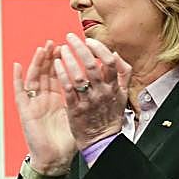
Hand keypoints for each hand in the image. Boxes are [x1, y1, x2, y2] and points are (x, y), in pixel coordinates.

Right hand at [13, 39, 76, 174]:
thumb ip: (88, 99)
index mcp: (60, 98)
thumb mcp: (82, 114)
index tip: (72, 47)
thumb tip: (102, 85)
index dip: (65, 60)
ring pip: (34, 78)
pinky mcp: (26, 111)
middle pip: (47, 72)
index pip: (61, 74)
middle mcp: (46, 98)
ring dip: (37, 63)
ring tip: (42, 49)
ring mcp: (35, 103)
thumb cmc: (68, 139)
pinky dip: (17, 79)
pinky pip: (20, 93)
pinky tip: (17, 67)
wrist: (56, 158)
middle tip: (57, 42)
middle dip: (52, 56)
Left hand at [53, 33, 130, 149]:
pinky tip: (55, 65)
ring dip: (69, 60)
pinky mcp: (76, 109)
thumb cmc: (110, 115)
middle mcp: (103, 92)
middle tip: (69, 38)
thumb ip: (123, 74)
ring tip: (60, 50)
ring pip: (79, 76)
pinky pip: (68, 89)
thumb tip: (116, 54)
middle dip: (80, 48)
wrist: (102, 141)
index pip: (110, 62)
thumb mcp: (123, 94)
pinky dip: (62, 75)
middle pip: (93, 65)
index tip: (88, 40)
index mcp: (115, 87)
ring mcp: (89, 100)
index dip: (99, 48)